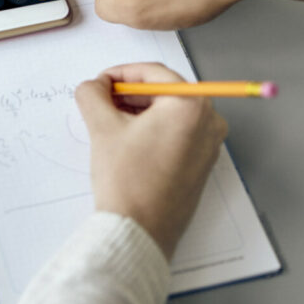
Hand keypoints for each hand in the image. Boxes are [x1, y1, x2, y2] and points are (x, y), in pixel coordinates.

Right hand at [74, 62, 227, 257]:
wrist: (139, 232)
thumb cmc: (127, 181)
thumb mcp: (102, 128)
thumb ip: (93, 95)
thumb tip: (93, 86)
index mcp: (190, 105)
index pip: (153, 72)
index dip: (120, 74)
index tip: (99, 83)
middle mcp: (209, 121)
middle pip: (165, 91)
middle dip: (130, 93)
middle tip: (102, 102)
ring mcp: (210, 145)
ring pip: (170, 113)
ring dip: (140, 112)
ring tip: (111, 123)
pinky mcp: (202, 164)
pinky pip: (178, 134)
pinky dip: (153, 130)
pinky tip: (128, 142)